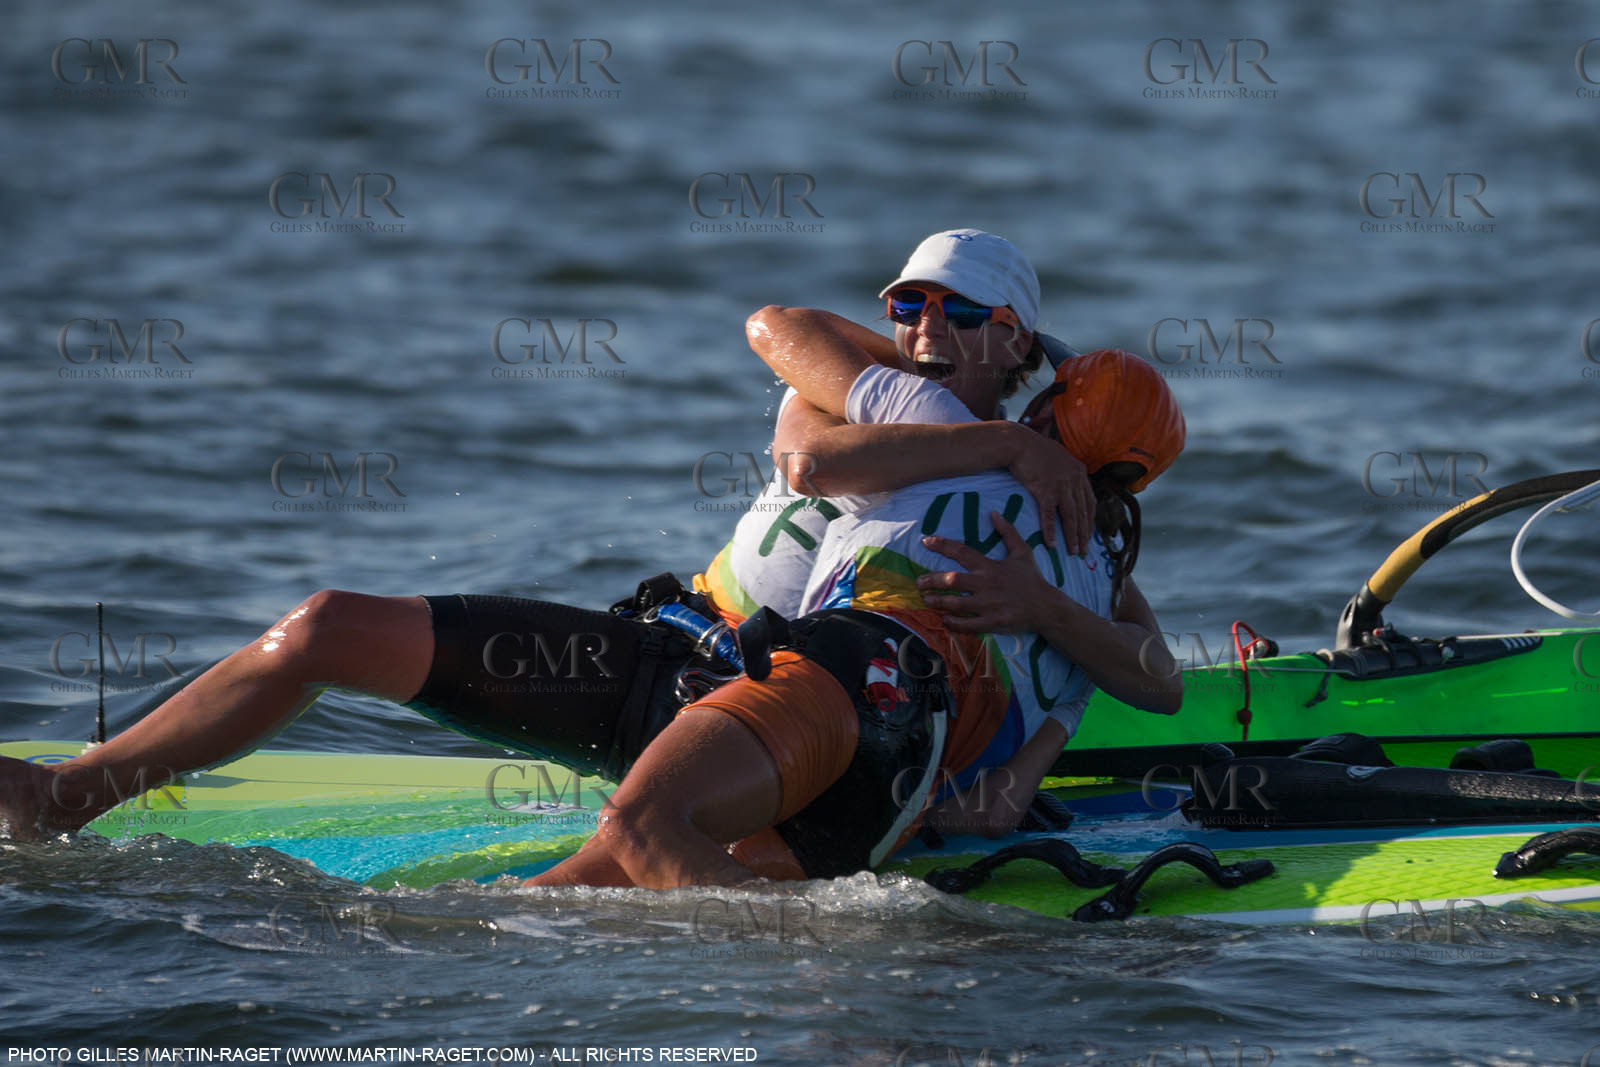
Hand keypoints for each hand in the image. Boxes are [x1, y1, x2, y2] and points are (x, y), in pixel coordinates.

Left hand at [917, 513, 1060, 633]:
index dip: (942, 545)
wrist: (1047, 607)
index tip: (925, 541)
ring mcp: (989, 605)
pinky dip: (954, 623)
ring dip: (939, 601)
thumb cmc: (1032, 579)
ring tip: (927, 600)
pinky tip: (945, 620)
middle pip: (953, 580)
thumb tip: (994, 513)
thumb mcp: (1023, 552)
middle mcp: (987, 584)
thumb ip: (1008, 532)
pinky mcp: (993, 622)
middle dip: (932, 580)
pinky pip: (968, 624)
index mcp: (990, 567)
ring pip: (956, 603)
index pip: (962, 552)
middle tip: (919, 582)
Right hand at [1005, 425, 1091, 556]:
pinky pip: (1049, 515)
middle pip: (1082, 512)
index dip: (1090, 521)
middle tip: (1084, 551)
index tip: (1089, 535)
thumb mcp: (1058, 458)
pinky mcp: (1045, 490)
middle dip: (1084, 534)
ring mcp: (1061, 485)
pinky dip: (1051, 531)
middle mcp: (1074, 479)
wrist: (1018, 443)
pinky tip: (1052, 544)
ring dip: (1072, 537)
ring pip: (1070, 516)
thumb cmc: (1034, 450)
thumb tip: (1069, 487)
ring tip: (1073, 552)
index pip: (1090, 502)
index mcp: (1079, 472)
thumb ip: (1067, 472)